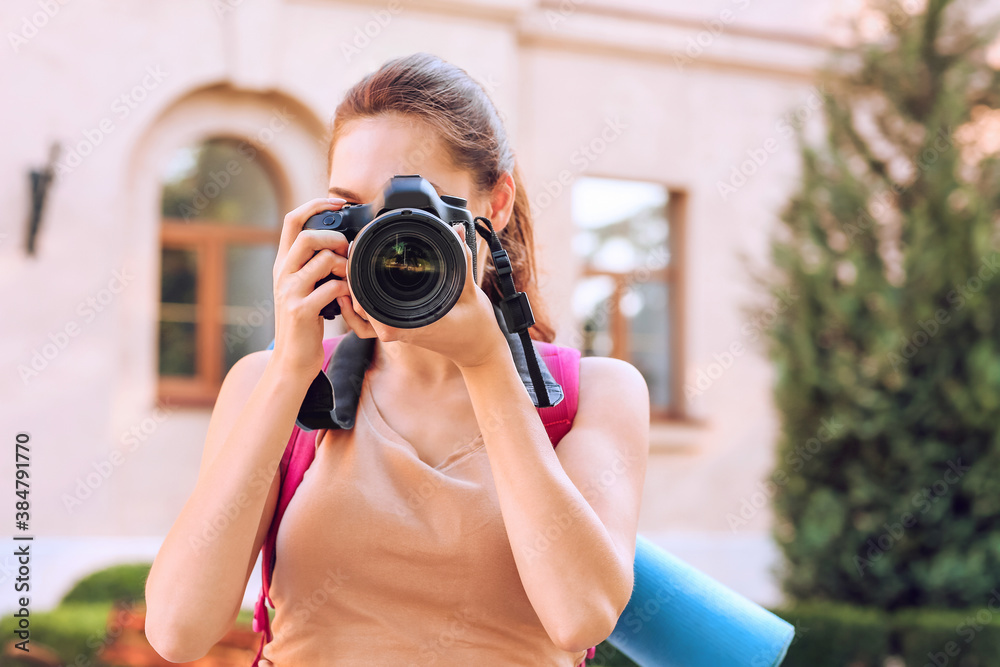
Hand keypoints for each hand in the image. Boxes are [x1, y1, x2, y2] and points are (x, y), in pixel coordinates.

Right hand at [269, 197, 350, 378]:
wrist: (291, 361)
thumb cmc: (304, 323)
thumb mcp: (302, 288)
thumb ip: (312, 265)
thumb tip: (338, 242)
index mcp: (283, 264)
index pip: (291, 220)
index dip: (315, 205)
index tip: (338, 202)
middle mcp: (282, 274)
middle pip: (309, 236)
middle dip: (336, 239)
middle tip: (348, 253)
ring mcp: (290, 292)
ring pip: (324, 259)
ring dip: (345, 266)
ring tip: (350, 279)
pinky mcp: (302, 310)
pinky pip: (332, 287)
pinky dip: (347, 289)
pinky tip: (348, 299)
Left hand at [336, 224, 508, 367]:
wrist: (479, 351)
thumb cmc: (476, 329)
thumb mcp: (471, 292)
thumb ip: (463, 260)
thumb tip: (456, 231)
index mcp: (411, 323)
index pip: (370, 309)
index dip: (357, 286)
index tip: (356, 262)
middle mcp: (400, 329)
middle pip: (360, 309)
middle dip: (352, 283)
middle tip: (351, 255)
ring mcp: (399, 329)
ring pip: (363, 317)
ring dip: (355, 293)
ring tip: (352, 267)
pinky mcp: (402, 326)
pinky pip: (374, 319)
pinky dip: (363, 305)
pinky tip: (359, 286)